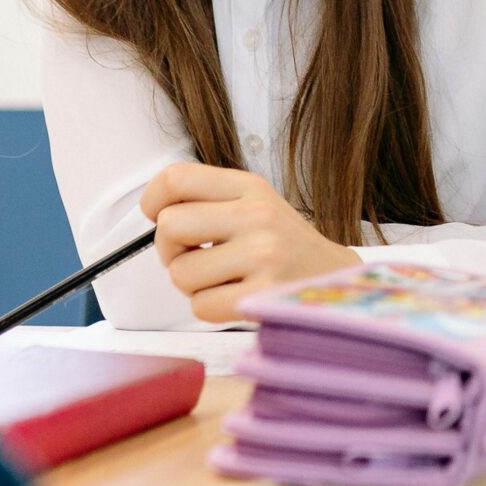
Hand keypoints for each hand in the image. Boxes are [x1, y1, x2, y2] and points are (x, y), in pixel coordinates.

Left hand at [139, 162, 355, 323]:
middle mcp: (257, 215)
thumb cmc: (284, 244)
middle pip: (170, 226)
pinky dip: (209, 307)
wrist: (332, 277)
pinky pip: (200, 306)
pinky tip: (233, 296)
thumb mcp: (256, 202)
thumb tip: (155, 210)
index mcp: (250, 187)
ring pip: (180, 273)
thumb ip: (209, 199)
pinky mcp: (261, 294)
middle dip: (170, 249)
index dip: (153, 199)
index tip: (157, 215)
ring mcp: (262, 255)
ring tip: (221, 278)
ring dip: (191, 284)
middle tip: (193, 255)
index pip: (176, 177)